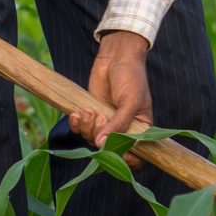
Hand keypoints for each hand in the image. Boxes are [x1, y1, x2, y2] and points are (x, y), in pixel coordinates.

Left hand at [76, 32, 154, 165]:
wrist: (116, 56)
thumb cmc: (131, 77)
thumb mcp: (130, 102)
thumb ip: (119, 125)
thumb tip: (101, 145)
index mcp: (140, 130)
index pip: (136, 156)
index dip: (126, 159)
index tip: (115, 151)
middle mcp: (122, 130)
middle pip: (108, 149)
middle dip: (100, 137)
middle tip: (101, 117)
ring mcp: (105, 123)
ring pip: (91, 139)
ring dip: (87, 128)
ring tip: (89, 110)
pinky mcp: (90, 114)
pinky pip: (80, 129)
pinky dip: (76, 124)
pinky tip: (76, 113)